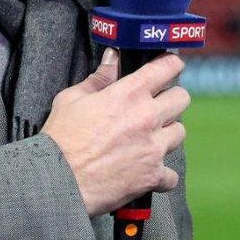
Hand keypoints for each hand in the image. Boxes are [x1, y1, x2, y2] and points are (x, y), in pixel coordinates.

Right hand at [42, 49, 189, 216]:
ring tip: (149, 140)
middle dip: (172, 99)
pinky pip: (172, 175)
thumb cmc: (60, 139)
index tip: (170, 67)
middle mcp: (147, 118)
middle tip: (158, 106)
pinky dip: (161, 175)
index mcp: (129, 94)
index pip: (166, 68)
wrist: (57, 180)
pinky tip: (146, 172)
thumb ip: (98, 79)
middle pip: (182, 99)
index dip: (170, 64)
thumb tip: (112, 59)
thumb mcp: (72, 99)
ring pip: (179, 134)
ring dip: (167, 135)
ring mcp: (153, 148)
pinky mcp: (153, 175)